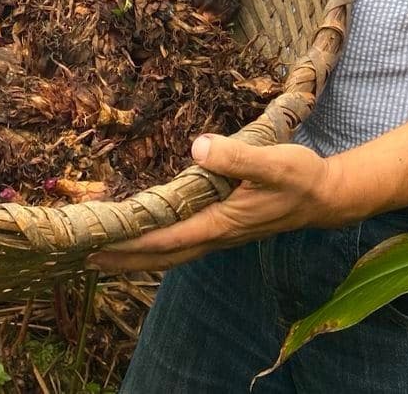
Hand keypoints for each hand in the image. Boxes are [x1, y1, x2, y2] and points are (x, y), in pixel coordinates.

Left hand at [87, 134, 350, 272]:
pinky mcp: (221, 228)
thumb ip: (236, 157)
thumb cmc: (298, 177)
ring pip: (169, 254)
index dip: (131, 242)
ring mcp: (218, 235)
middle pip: (160, 256)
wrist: (325, 196)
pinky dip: (155, 246)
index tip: (99, 242)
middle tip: (82, 257)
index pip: (166, 238)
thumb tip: (199, 148)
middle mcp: (215, 235)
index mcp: (220, 223)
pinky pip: (180, 243)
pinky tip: (142, 240)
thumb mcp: (272, 162)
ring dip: (135, 257)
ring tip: (101, 254)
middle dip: (122, 258)